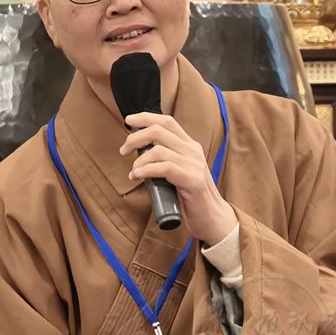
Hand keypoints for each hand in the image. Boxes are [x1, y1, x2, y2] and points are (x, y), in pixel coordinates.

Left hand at [119, 112, 235, 246]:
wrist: (212, 217)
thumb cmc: (190, 196)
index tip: (129, 120)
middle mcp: (193, 151)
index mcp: (190, 146)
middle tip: (123, 150)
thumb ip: (166, 159)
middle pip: (159, 131)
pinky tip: (137, 176)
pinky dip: (146, 170)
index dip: (146, 117)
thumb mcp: (179, 171)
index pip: (167, 122)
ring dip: (139, 160)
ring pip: (159, 150)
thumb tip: (139, 153)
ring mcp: (194, 165)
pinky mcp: (192, 180)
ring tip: (133, 172)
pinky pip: (164, 168)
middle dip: (136, 138)